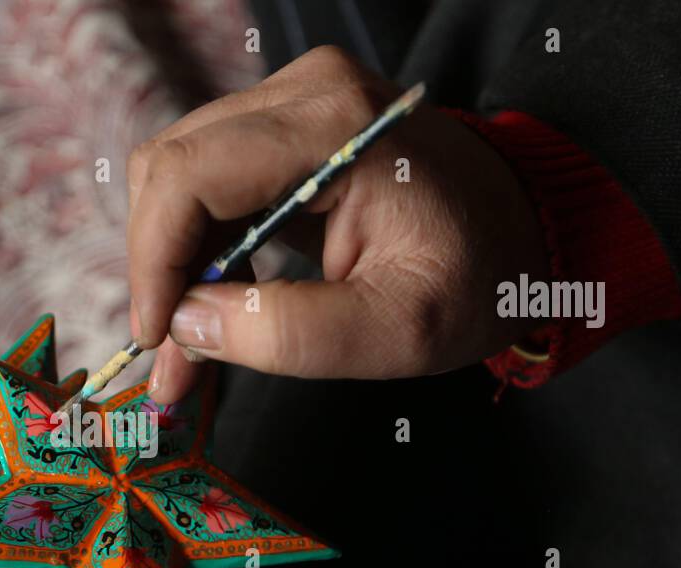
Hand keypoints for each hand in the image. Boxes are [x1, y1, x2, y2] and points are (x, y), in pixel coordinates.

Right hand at [128, 46, 548, 403]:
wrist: (526, 231)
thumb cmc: (478, 277)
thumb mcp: (397, 330)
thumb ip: (289, 334)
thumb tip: (186, 325)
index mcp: (334, 128)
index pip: (190, 175)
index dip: (154, 260)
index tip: (157, 337)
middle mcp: (303, 95)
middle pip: (170, 170)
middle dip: (157, 270)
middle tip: (170, 360)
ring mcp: (293, 104)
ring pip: (178, 178)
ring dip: (172, 265)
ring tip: (190, 347)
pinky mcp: (286, 129)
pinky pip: (209, 183)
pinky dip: (198, 250)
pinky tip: (212, 307)